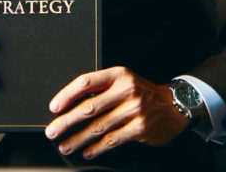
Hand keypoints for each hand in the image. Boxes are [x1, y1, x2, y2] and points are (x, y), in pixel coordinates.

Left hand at [44, 66, 188, 159]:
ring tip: (65, 146)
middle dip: (67, 121)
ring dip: (78, 139)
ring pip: (98, 127)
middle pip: (89, 107)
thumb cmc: (141, 93)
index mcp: (118, 74)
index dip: (67, 95)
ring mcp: (134, 110)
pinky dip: (96, 148)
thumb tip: (70, 106)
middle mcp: (126, 90)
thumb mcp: (123, 81)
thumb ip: (101, 88)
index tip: (54, 107)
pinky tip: (87, 152)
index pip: (86, 82)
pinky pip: (112, 140)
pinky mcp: (140, 128)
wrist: (173, 105)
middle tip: (52, 131)